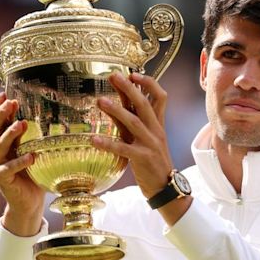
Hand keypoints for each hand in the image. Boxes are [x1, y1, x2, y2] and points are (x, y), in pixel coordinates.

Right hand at [0, 93, 45, 235]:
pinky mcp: (2, 179)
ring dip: (10, 134)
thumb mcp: (35, 149)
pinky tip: (31, 157)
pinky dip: (20, 162)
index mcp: (3, 140)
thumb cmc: (35, 172)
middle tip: (12, 102)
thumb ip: (37, 134)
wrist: (29, 200)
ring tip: (22, 124)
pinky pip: (8, 168)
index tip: (3, 93)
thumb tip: (56, 113)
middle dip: (1, 114)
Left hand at [93, 72, 172, 197]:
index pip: (160, 96)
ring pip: (134, 122)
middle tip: (114, 76)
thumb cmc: (152, 160)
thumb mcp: (144, 137)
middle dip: (130, 88)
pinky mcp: (142, 158)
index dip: (148, 83)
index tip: (133, 74)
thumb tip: (119, 101)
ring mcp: (150, 144)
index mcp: (158, 123)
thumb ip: (132, 120)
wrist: (165, 186)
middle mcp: (156, 130)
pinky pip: (124, 149)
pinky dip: (108, 143)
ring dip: (117, 110)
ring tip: (100, 100)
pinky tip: (94, 139)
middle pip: (145, 104)